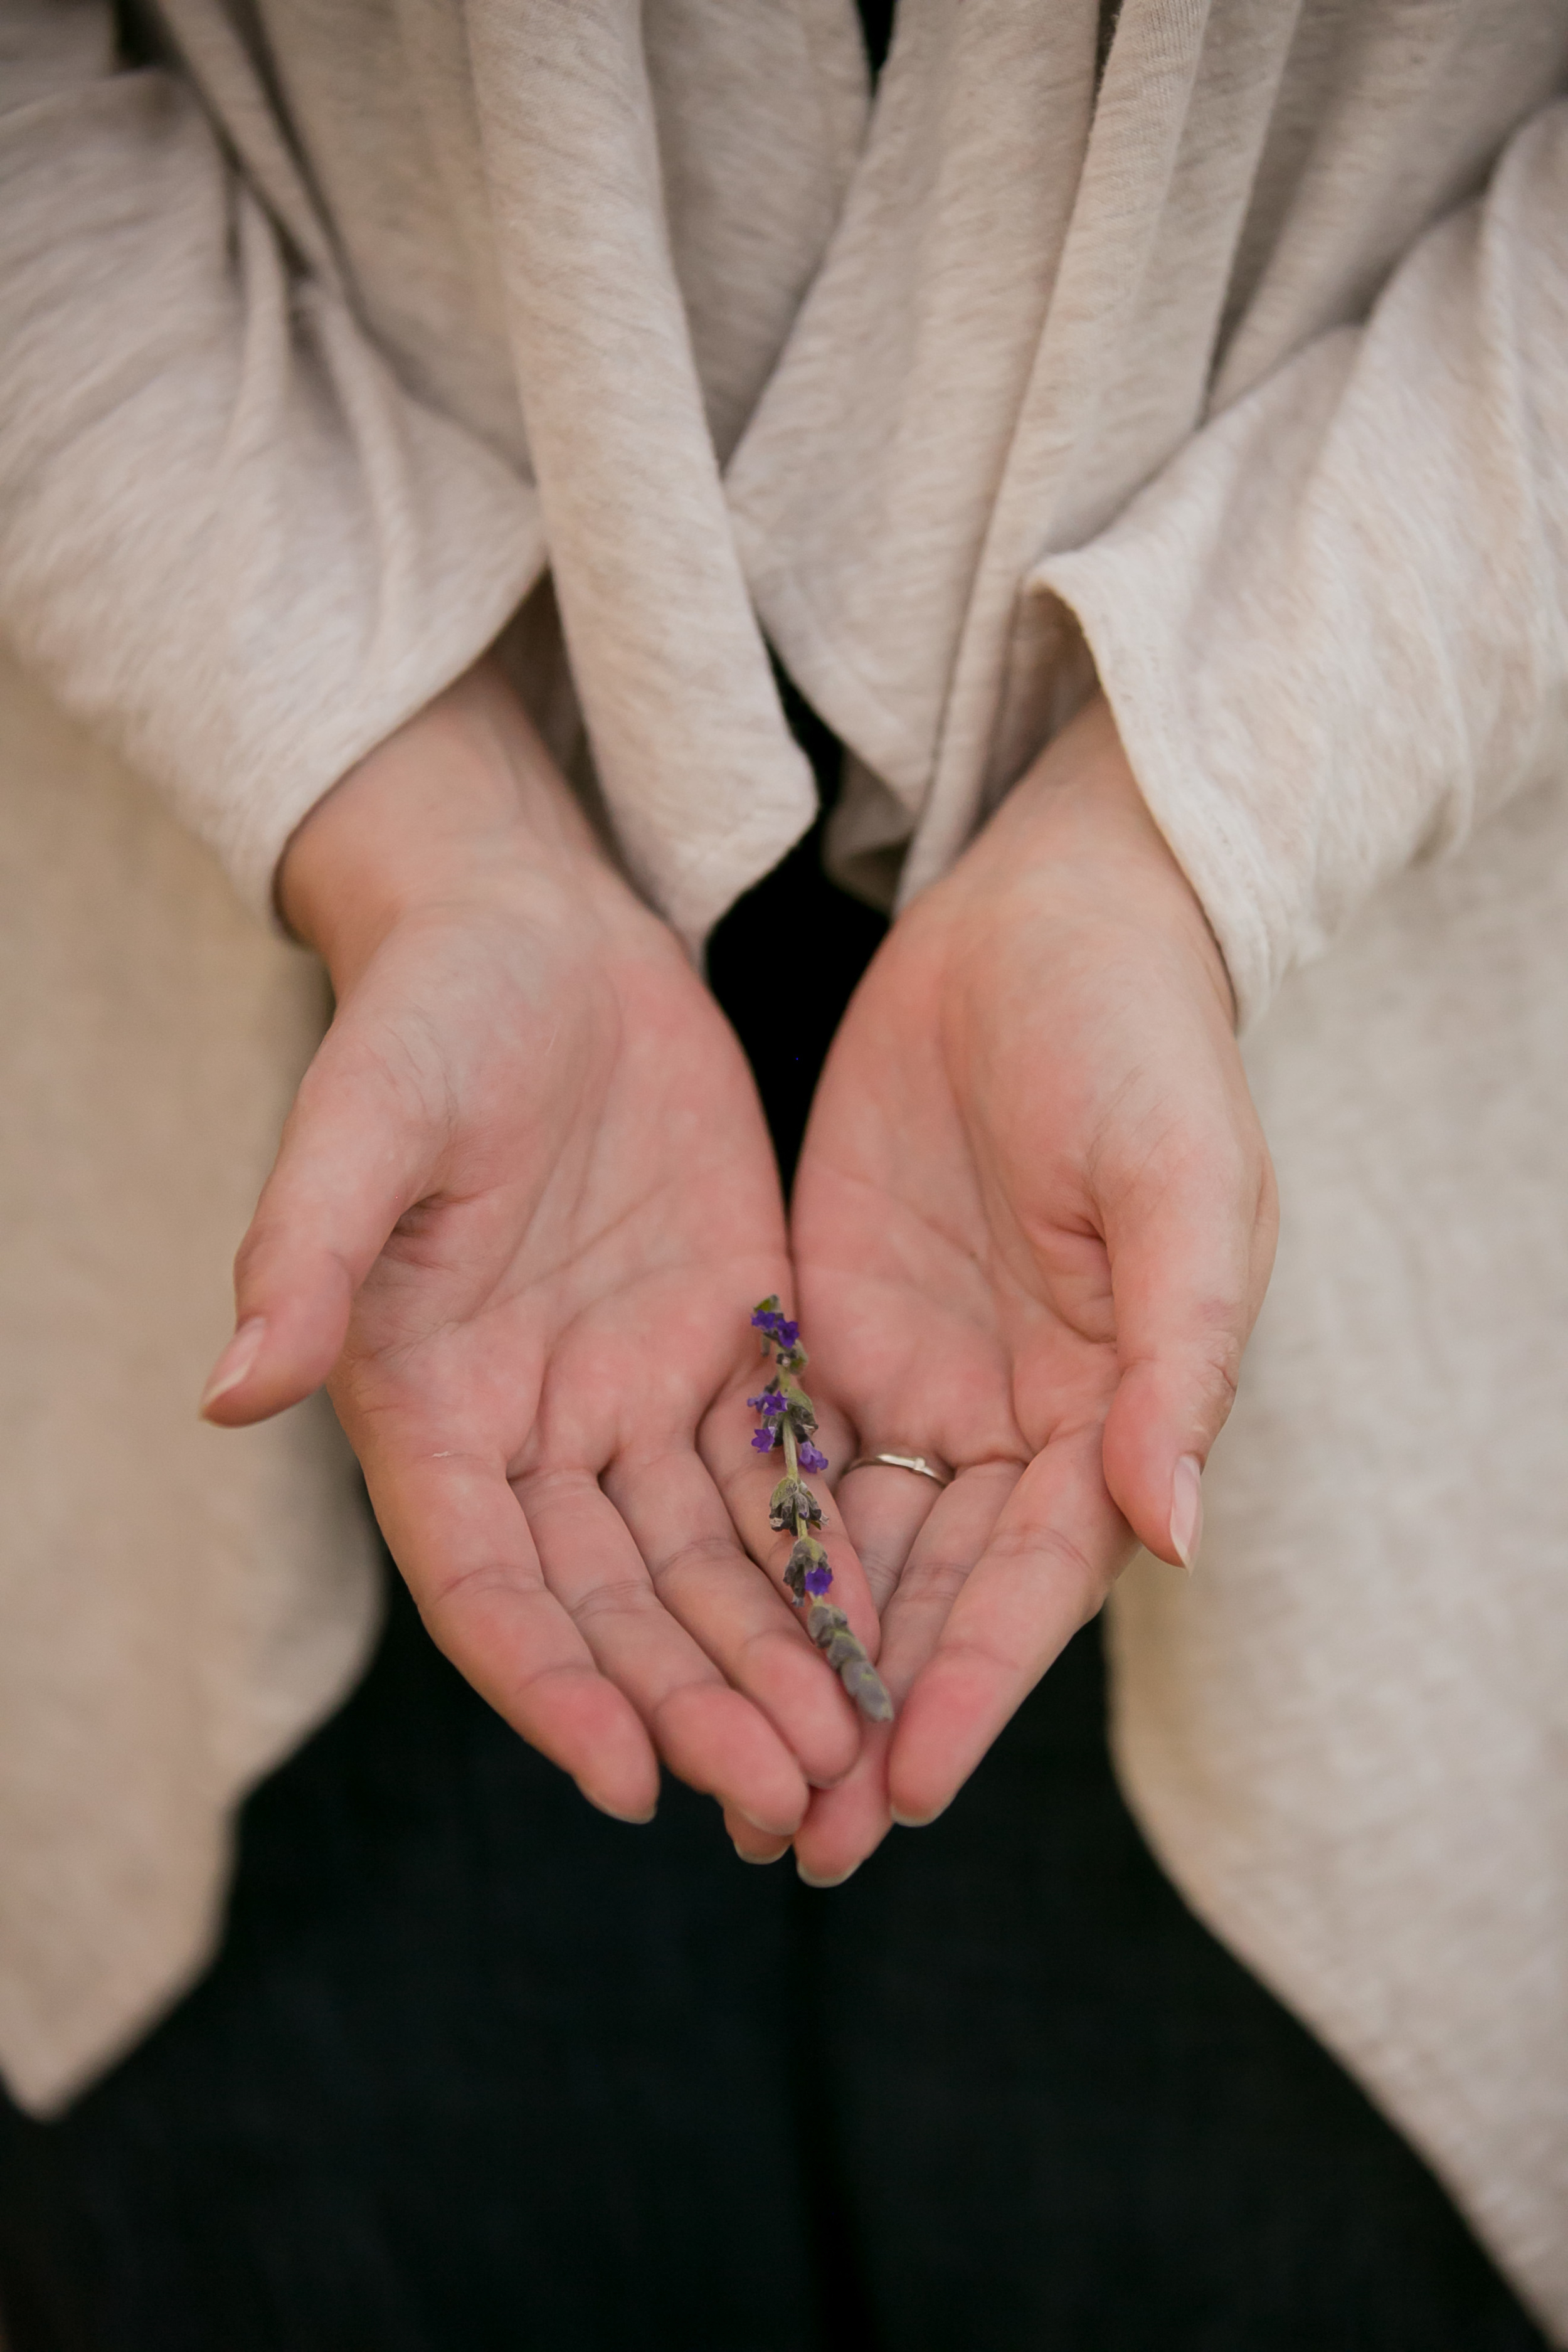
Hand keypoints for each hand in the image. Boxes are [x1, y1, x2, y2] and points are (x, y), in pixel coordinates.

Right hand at [199, 660, 870, 1834]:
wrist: (544, 933)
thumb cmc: (431, 1012)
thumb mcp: (367, 1113)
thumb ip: (309, 1250)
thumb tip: (225, 1390)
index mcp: (426, 1403)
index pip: (485, 1579)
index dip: (546, 1683)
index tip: (626, 1781)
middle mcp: (532, 1429)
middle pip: (611, 1602)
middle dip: (688, 1704)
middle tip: (781, 1799)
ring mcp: (634, 1396)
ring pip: (705, 1564)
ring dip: (769, 1661)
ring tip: (848, 1756)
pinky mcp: (728, 1345)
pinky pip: (779, 1472)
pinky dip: (824, 1553)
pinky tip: (888, 1626)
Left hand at [772, 694, 1276, 1881]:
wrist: (1040, 924)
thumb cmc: (1141, 1044)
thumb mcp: (1183, 1187)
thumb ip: (1177, 1356)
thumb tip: (1174, 1532)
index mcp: (1110, 1411)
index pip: (1031, 1582)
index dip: (971, 1689)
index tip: (902, 1792)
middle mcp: (1009, 1424)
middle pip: (927, 1599)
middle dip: (862, 1716)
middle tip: (786, 1836)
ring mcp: (912, 1381)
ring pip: (840, 1553)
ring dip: (787, 1662)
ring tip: (716, 1774)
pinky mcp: (825, 1327)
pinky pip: (771, 1457)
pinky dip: (735, 1547)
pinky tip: (671, 1620)